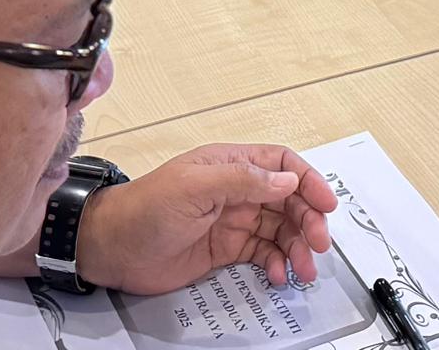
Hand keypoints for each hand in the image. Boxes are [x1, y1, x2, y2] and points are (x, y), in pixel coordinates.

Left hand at [74, 144, 338, 295]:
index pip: (281, 164)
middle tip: (317, 244)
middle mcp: (235, 189)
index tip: (325, 204)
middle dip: (308, 220)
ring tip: (302, 269)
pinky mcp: (225, 249)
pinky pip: (263, 253)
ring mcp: (231, 220)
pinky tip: (277, 274)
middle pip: (287, 200)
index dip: (308, 181)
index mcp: (228, 164)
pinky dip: (276, 263)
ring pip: (279, 229)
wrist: (112, 249)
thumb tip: (286, 180)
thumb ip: (242, 180)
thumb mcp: (193, 187)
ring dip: (297, 247)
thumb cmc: (143, 209)